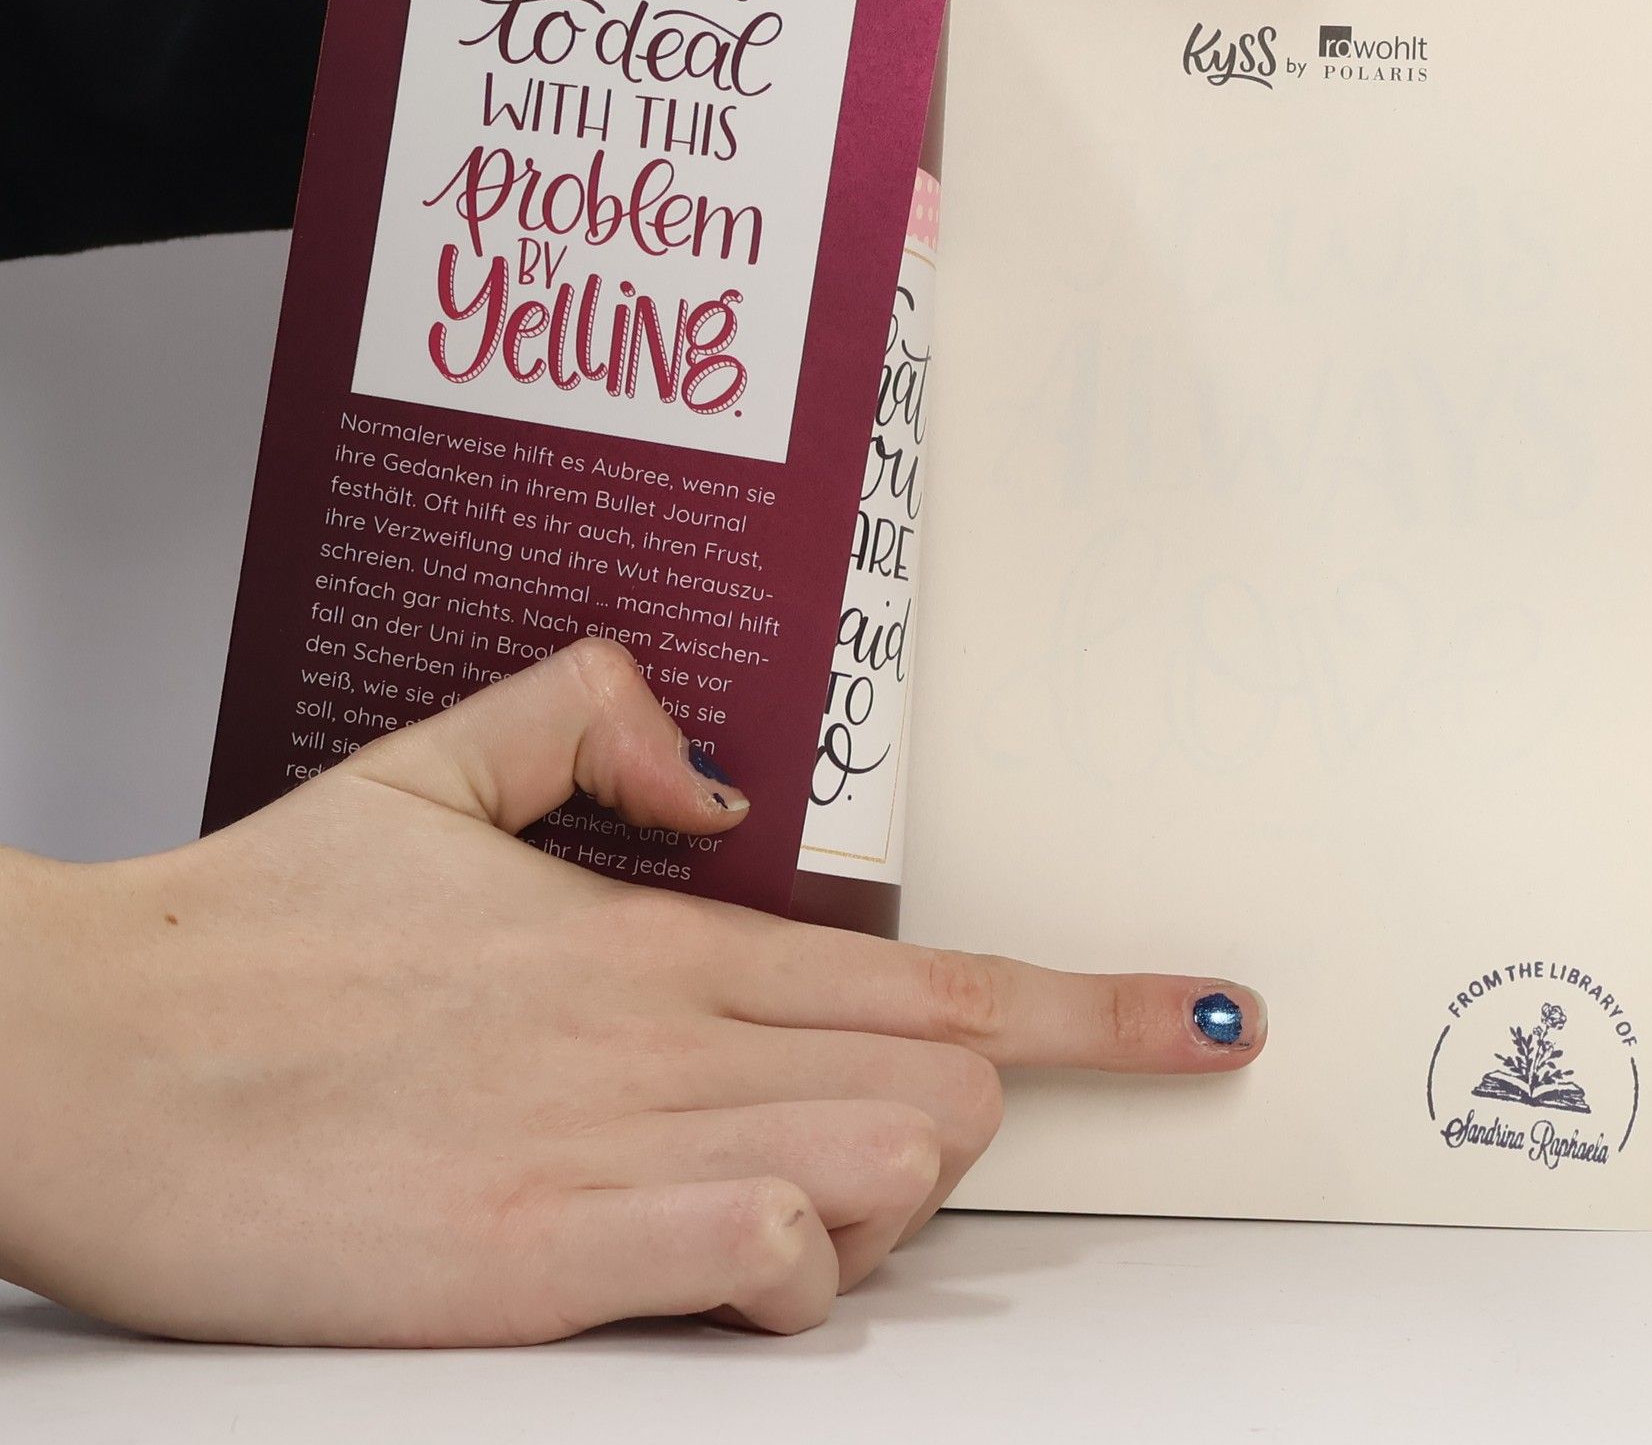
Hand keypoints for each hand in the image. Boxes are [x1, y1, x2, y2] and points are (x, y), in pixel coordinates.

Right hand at [0, 640, 1263, 1345]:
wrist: (90, 1045)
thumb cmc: (253, 928)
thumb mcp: (433, 764)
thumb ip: (588, 717)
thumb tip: (705, 771)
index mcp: (656, 935)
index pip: (937, 977)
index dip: (1098, 1005)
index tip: (1205, 1018)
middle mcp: (664, 1033)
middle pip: (945, 1084)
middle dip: (982, 1121)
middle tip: (916, 1127)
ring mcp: (609, 1146)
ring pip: (883, 1173)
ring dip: (895, 1200)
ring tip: (816, 1192)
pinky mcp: (534, 1258)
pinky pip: (760, 1262)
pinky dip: (800, 1268)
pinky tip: (761, 1252)